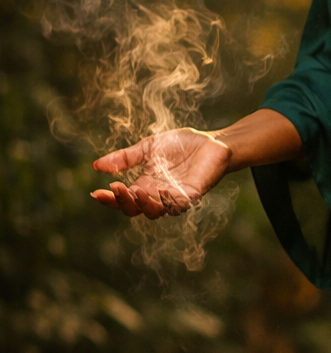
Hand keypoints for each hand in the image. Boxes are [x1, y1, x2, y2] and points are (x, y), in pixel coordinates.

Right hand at [91, 128, 230, 218]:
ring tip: (135, 191)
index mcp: (145, 185)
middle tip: (115, 189)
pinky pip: (178, 205)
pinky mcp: (192, 195)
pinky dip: (167, 201)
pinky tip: (159, 192)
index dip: (110, 199)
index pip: (124, 198)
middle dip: (123, 202)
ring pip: (155, 211)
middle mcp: (158, 195)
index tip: (96, 193)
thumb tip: (96, 165)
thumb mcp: (147, 148)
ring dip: (143, 204)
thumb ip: (125, 158)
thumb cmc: (181, 145)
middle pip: (135, 209)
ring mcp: (175, 197)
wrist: (212, 141)